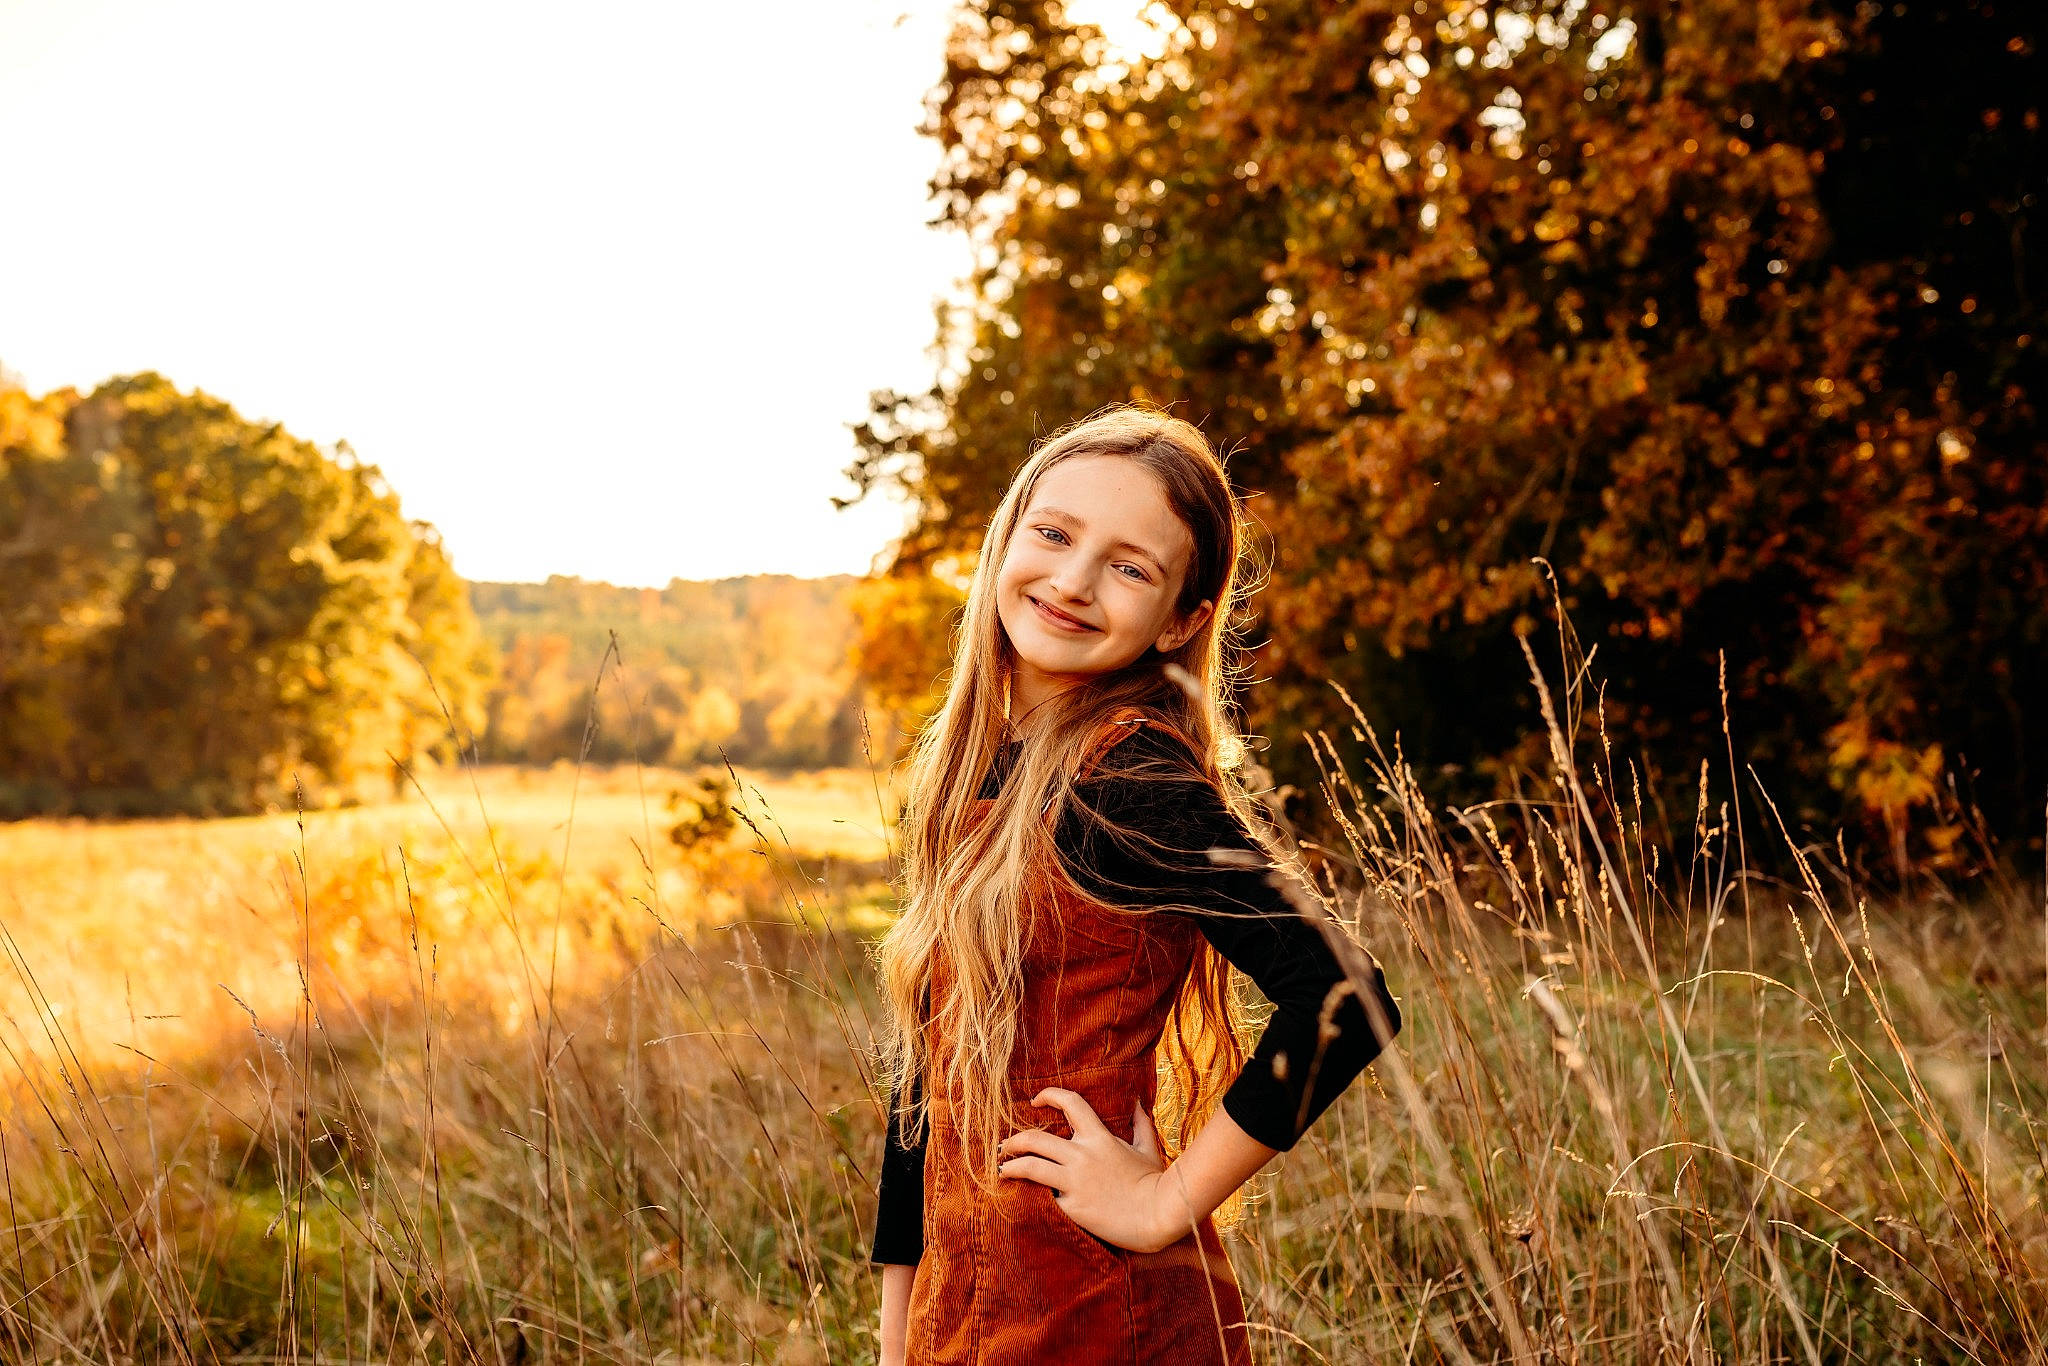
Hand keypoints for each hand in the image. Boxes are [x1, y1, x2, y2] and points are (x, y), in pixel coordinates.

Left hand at [997, 1088, 1186, 1254]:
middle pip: (1034, 1138)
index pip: (1069, 1103)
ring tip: (1002, 1170)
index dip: (1048, 1096)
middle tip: (1005, 1147)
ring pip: (1029, 1165)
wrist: (1157, 1216)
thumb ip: (1140, 1124)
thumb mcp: (1148, 1148)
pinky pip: (1042, 1197)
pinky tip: (1020, 1198)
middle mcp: (1082, 1155)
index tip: (1035, 1100)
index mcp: (1099, 1137)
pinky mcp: (1071, 1206)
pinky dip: (1028, 1196)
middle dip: (1013, 1141)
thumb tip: (1136, 1103)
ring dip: (1010, 1166)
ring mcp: (1074, 1181)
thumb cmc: (1154, 1183)